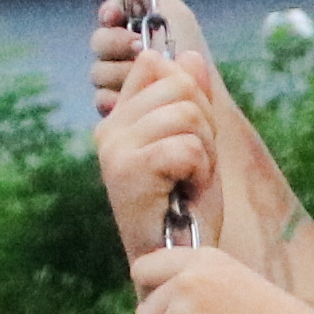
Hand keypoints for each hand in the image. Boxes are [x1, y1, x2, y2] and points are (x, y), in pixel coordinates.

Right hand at [96, 0, 299, 261]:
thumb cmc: (185, 205)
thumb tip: (188, 55)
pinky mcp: (127, 170)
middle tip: (194, 164)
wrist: (177, 257)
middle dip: (204, 124)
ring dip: (204, 150)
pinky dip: (200, 171)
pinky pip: (186, 146)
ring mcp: (114, 148)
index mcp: (121, 116)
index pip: (157, 65)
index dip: (190, 94)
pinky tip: (187, 192)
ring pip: (186, 114)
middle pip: (178, 85)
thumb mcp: (197, 141)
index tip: (189, 134)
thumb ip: (192, 98)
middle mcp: (110, 127)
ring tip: (190, 179)